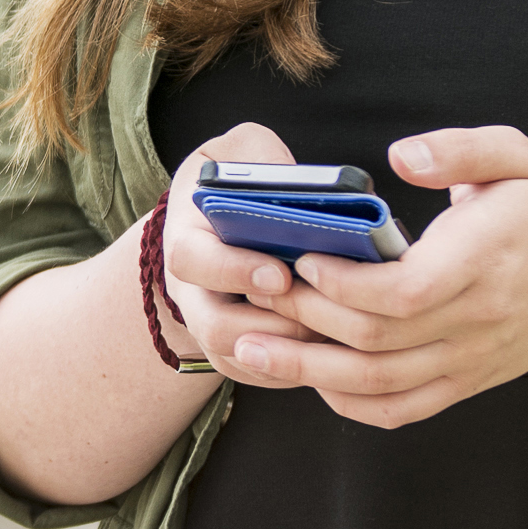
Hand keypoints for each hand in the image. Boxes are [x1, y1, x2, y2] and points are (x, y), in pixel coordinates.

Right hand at [156, 124, 330, 376]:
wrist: (220, 222)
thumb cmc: (238, 181)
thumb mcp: (242, 151)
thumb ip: (264, 159)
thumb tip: (308, 184)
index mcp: (186, 235)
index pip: (192, 260)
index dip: (233, 271)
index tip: (280, 273)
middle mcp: (191, 291)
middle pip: (214, 327)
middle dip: (271, 324)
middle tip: (321, 313)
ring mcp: (211, 327)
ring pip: (243, 359)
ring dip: (293, 351)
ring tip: (341, 332)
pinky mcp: (238, 355)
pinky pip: (263, 377)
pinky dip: (300, 370)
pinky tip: (338, 350)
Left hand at [227, 125, 527, 426]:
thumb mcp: (516, 159)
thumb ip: (459, 149)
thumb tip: (400, 155)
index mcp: (482, 262)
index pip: (405, 291)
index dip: (345, 283)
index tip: (303, 257)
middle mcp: (474, 321)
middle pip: (377, 341)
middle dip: (306, 321)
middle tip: (253, 296)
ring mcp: (468, 361)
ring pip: (378, 384)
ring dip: (308, 370)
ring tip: (249, 348)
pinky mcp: (463, 384)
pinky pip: (400, 409)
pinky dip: (348, 402)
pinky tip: (309, 379)